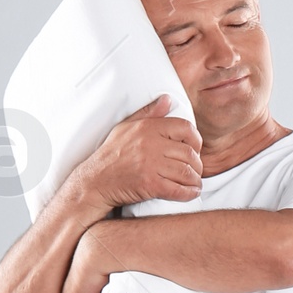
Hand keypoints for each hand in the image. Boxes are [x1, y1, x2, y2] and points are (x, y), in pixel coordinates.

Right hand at [80, 96, 201, 209]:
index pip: (185, 128)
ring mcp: (151, 165)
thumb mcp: (126, 127)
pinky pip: (179, 189)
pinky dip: (189, 193)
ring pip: (187, 172)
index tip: (195, 149)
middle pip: (189, 153)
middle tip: (195, 170)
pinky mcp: (150, 184)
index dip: (196, 140)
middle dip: (197, 164)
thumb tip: (167, 99)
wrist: (95, 181)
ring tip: (194, 183)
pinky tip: (191, 193)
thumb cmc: (110, 154)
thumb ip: (148, 113)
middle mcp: (151, 144)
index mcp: (148, 128)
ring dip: (195, 180)